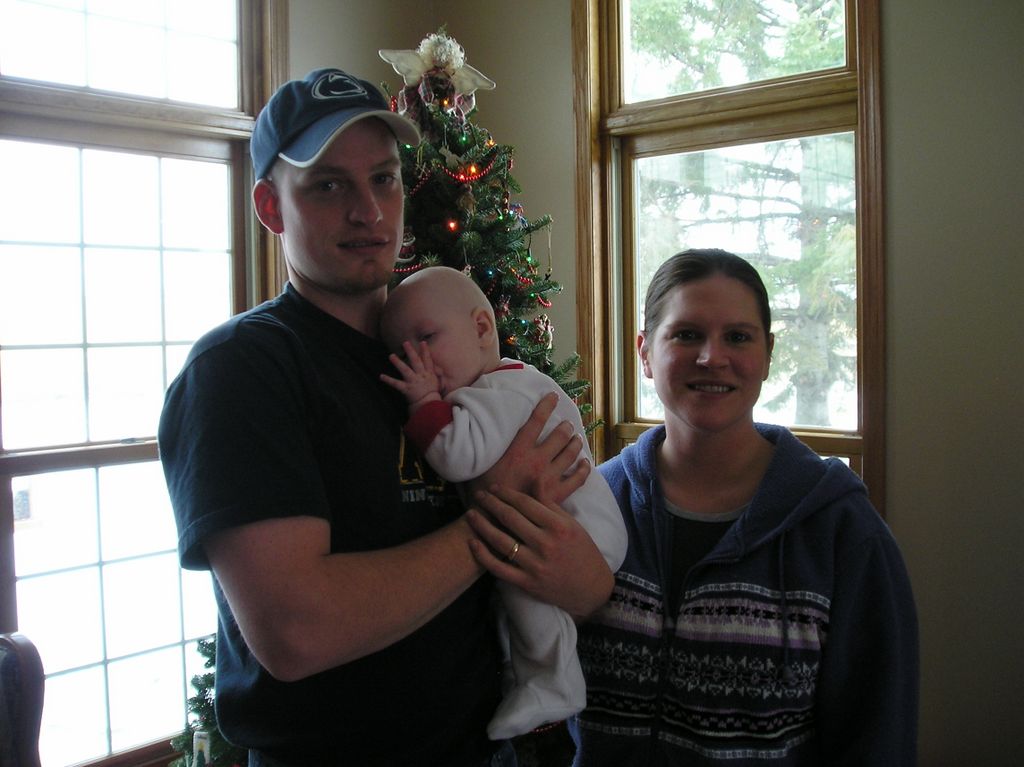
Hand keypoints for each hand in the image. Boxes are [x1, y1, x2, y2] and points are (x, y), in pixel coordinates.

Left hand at [380, 341, 441, 410]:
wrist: (429, 405)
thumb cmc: (432, 394)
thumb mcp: (437, 382)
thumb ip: (437, 374)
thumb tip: (438, 368)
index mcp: (429, 374)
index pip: (428, 360)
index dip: (425, 351)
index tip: (422, 342)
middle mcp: (421, 376)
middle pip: (415, 362)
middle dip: (410, 352)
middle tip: (405, 343)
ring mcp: (413, 382)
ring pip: (405, 370)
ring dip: (398, 362)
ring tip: (391, 356)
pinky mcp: (406, 389)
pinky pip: (396, 384)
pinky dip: (389, 380)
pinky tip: (381, 376)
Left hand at [465, 485, 613, 619]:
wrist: (591, 587)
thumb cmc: (582, 550)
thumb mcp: (571, 523)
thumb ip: (550, 502)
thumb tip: (534, 478)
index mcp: (558, 526)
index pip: (525, 504)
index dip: (506, 493)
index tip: (493, 487)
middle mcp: (546, 544)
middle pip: (510, 519)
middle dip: (490, 504)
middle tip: (478, 495)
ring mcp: (535, 565)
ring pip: (501, 542)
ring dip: (482, 526)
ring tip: (470, 514)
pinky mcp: (527, 583)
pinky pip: (499, 568)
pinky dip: (483, 556)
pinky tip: (473, 543)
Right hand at [469, 392, 589, 504]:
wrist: (491, 522)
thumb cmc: (481, 492)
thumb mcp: (483, 463)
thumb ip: (495, 447)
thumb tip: (493, 431)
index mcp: (518, 450)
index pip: (536, 420)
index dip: (546, 405)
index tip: (553, 396)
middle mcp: (536, 460)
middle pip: (560, 435)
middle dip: (565, 427)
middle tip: (567, 425)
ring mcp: (549, 478)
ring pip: (571, 453)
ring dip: (576, 443)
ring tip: (577, 439)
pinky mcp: (557, 495)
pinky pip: (578, 478)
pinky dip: (584, 468)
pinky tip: (585, 463)